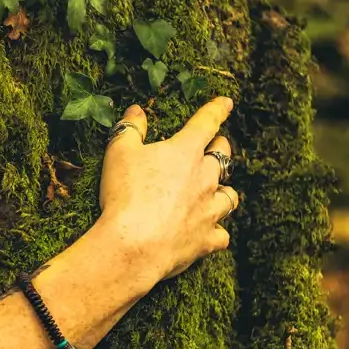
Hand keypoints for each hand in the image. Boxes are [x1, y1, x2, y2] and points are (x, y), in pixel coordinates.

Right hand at [93, 97, 238, 286]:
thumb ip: (129, 129)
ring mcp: (209, 210)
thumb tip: (136, 110)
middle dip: (220, 148)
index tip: (225, 103)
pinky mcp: (207, 239)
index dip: (216, 110)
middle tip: (215, 147)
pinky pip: (222, 234)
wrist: (134, 245)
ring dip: (224, 191)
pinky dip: (216, 231)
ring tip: (217, 191)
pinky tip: (210, 231)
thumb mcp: (119, 153)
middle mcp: (205, 178)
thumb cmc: (125, 194)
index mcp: (185, 152)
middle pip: (223, 157)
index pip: (206, 122)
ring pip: (229, 196)